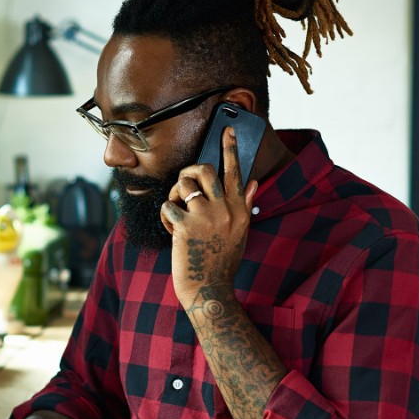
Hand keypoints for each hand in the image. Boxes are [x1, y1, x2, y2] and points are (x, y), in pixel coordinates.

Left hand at [161, 126, 258, 308]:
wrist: (209, 290)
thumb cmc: (222, 262)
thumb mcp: (240, 233)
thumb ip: (245, 205)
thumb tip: (253, 182)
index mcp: (240, 210)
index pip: (236, 172)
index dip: (230, 148)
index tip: (227, 128)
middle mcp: (226, 209)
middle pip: (204, 169)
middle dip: (188, 172)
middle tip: (185, 186)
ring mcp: (206, 216)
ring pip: (183, 184)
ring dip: (175, 195)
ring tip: (177, 213)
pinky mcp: (185, 225)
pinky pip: (168, 205)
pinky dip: (165, 217)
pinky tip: (171, 231)